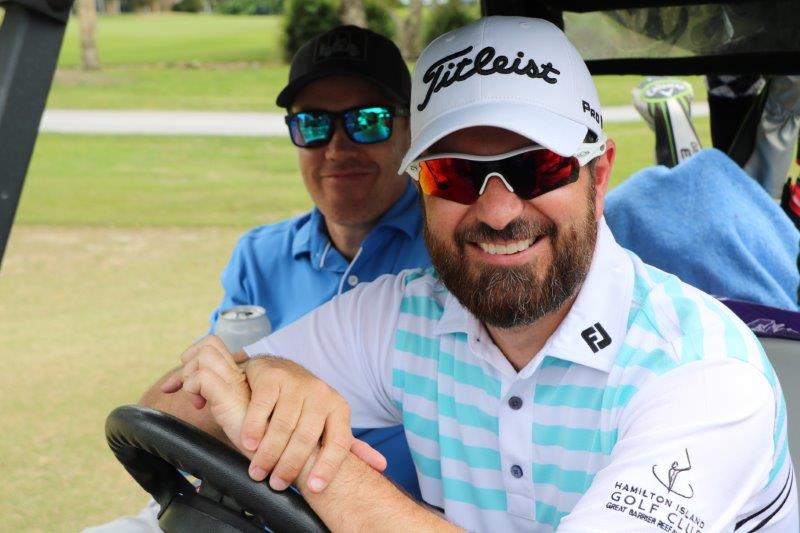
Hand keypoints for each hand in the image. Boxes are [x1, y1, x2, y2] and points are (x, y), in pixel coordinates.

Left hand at [161, 336, 251, 449]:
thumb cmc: (252, 437)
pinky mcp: (230, 395)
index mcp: (240, 375)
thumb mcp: (230, 411)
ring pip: (205, 353)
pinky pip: (202, 377)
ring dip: (190, 376)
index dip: (189, 360)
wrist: (271, 451)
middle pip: (210, 343)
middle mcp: (240, 374)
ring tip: (199, 400)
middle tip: (192, 392)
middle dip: (188, 364)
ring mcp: (236, 382)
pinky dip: (192, 390)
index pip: (212, 347)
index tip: (172, 387)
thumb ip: (216, 396)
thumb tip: (189, 394)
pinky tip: (201, 407)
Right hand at [239, 355, 385, 492]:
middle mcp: (321, 393)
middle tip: (276, 483)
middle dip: (290, 465)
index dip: (328, 467)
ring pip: (283, 425)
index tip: (314, 488)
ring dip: (268, 452)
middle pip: (306, 437)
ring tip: (258, 470)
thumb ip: (350, 445)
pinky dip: (254, 428)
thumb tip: (381, 465)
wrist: (277, 369)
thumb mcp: (328, 422)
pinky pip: (263, 407)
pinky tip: (248, 443)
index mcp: (339, 407)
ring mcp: (297, 383)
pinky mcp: (272, 377)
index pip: (339, 442)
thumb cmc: (304, 405)